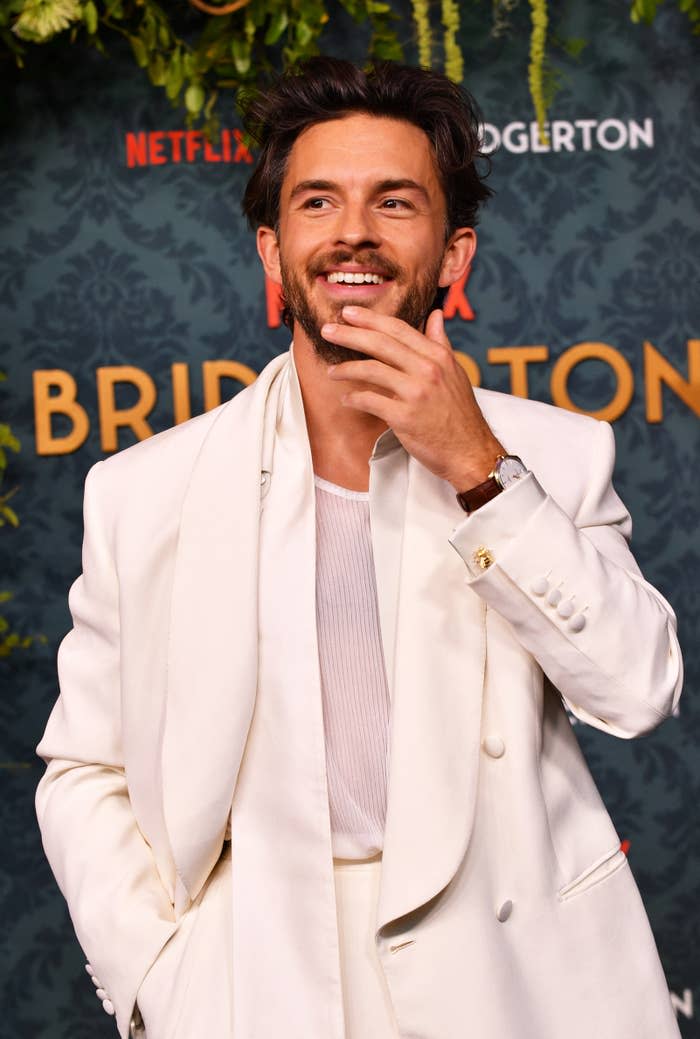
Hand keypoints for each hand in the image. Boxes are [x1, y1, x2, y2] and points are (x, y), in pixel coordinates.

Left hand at [323, 305, 504, 489]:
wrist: (470, 451)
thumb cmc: (461, 414)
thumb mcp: (456, 372)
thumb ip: (441, 343)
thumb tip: (435, 314)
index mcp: (438, 356)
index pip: (398, 329)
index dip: (370, 319)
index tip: (348, 312)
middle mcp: (427, 370)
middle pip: (380, 344)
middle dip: (349, 334)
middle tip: (327, 330)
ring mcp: (416, 393)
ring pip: (371, 370)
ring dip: (346, 369)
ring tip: (331, 371)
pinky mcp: (404, 417)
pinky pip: (370, 401)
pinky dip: (354, 398)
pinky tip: (346, 399)